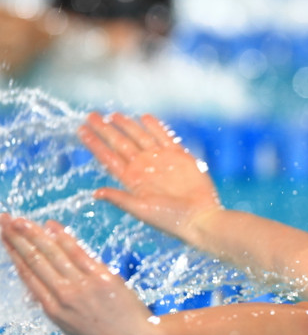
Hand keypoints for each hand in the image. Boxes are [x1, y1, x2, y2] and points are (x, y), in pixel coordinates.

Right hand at [0, 214, 164, 334]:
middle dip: (15, 239)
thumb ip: (58, 307)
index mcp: (53, 310)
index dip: (14, 254)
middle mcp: (63, 296)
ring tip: (17, 219)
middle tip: (2, 220)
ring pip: (51, 254)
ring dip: (32, 233)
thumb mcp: (73, 328)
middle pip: (34, 261)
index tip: (5, 239)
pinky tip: (51, 225)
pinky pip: (78, 253)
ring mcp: (82, 286)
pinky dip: (63, 238)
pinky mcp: (102, 278)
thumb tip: (43, 290)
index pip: (28, 275)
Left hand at [79, 112, 222, 243]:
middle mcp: (144, 167)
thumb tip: (95, 193)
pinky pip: (165, 137)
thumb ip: (120, 199)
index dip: (95, 144)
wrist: (199, 218)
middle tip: (91, 115)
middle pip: (120, 143)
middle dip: (105, 129)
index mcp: (132, 180)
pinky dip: (156, 127)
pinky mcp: (180, 157)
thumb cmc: (170, 219)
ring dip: (126, 125)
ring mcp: (161, 160)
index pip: (108, 157)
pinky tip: (145, 118)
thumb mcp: (142, 210)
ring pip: (139, 137)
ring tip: (113, 114)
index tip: (81, 131)